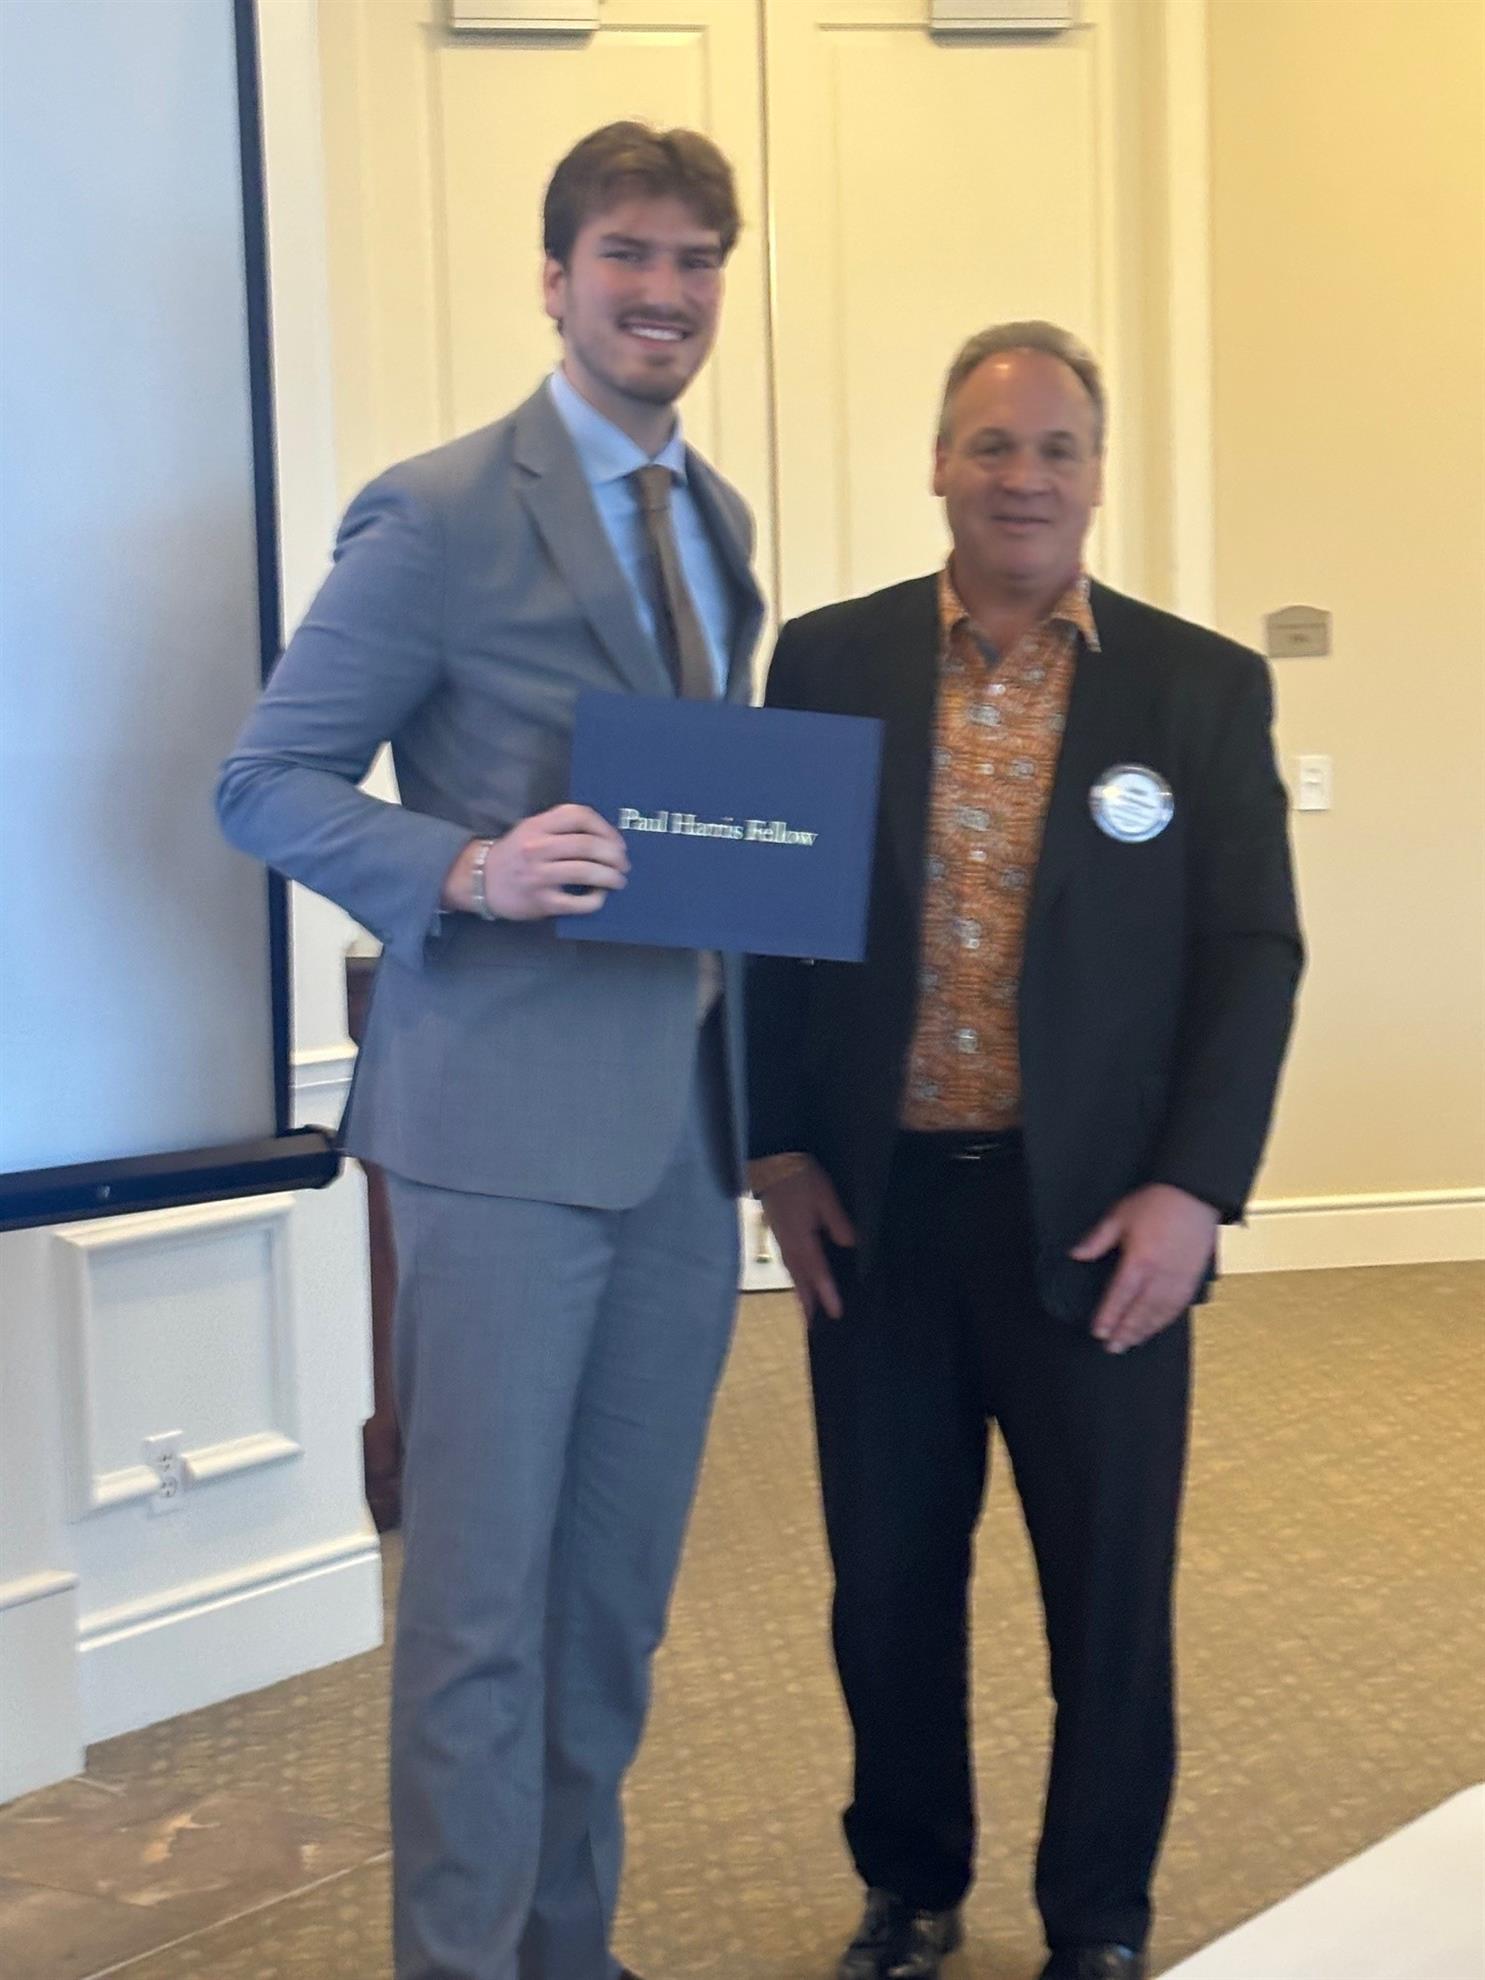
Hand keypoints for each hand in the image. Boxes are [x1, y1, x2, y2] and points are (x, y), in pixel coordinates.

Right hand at [443, 805, 627, 919]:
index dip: (605, 828)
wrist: (480, 881)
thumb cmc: (514, 854)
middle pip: (588, 845)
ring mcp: (539, 875)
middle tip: (623, 863)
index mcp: (538, 825)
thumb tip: (604, 837)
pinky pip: (577, 902)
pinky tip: (599, 897)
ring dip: (610, 876)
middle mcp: (538, 847)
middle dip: (614, 855)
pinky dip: (595, 900)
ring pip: (586, 872)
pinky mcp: (541, 901)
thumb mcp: (530, 830)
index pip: (579, 815)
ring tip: (618, 880)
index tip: (617, 841)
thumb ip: (560, 828)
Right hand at [759, 1159, 855, 1320]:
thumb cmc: (799, 1176)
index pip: (817, 1272)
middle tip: (814, 1325)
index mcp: (802, 1238)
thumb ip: (837, 1220)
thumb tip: (850, 1246)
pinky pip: (787, 1261)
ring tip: (806, 1308)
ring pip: (791, 1272)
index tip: (836, 1314)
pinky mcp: (777, 1231)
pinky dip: (794, 1275)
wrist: (770, 1161)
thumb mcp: (824, 1194)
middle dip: (807, 1302)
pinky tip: (797, 1276)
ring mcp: (780, 1238)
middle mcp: (789, 1244)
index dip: (827, 1294)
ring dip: (799, 1291)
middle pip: (800, 1278)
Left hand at [1072, 1183, 1219, 1354]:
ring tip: (1130, 1343)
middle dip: (1125, 1332)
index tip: (1098, 1332)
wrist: (1195, 1196)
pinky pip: (1177, 1307)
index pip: (1120, 1296)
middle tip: (1112, 1348)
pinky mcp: (1192, 1279)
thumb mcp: (1119, 1216)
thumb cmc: (1156, 1203)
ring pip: (1160, 1314)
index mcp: (1140, 1260)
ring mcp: (1179, 1279)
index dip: (1108, 1316)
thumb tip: (1076, 1254)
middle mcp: (1160, 1275)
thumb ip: (1097, 1239)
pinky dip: (1164, 1321)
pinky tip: (1155, 1328)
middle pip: (1140, 1311)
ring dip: (1144, 1331)